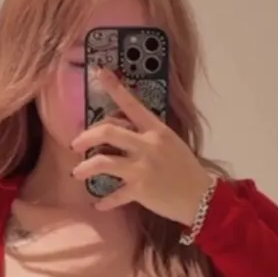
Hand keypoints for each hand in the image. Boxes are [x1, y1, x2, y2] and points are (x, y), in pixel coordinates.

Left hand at [70, 67, 211, 224]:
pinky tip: (98, 204)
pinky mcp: (140, 190)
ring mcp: (142, 168)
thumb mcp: (169, 143)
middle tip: (76, 144)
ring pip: (103, 162)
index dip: (115, 87)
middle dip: (86, 137)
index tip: (100, 72)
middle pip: (108, 131)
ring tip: (77, 173)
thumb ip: (146, 135)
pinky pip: (114, 195)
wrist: (201, 197)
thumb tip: (119, 130)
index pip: (132, 104)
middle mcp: (147, 145)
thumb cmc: (185, 169)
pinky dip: (104, 201)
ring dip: (85, 167)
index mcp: (156, 130)